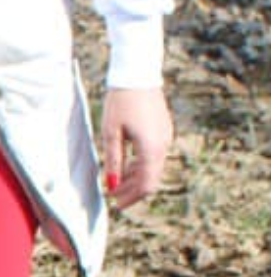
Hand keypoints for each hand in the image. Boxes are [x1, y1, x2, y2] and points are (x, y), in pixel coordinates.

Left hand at [101, 85, 171, 209]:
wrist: (138, 72)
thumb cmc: (121, 100)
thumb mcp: (111, 132)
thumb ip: (113, 161)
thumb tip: (112, 185)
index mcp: (151, 149)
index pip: (145, 184)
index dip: (131, 197)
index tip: (116, 204)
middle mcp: (163, 145)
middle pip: (151, 178)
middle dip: (133, 190)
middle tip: (114, 197)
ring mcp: (166, 137)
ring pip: (153, 167)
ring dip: (136, 178)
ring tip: (117, 182)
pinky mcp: (164, 129)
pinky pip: (155, 154)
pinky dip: (141, 164)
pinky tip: (126, 165)